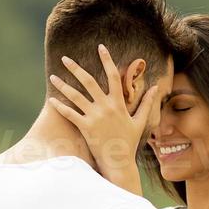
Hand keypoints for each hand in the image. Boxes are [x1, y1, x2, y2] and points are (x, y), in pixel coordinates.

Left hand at [48, 44, 163, 195]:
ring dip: (63, 85)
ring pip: (76, 96)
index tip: (100, 47)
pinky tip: (52, 99)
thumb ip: (146, 103)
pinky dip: (60, 106)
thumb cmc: (129, 141)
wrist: (119, 161)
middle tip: (65, 58)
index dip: (107, 60)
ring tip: (53, 77)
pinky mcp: (85, 127)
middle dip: (75, 68)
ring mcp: (94, 117)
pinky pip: (70, 114)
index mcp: (118, 103)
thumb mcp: (140, 121)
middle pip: (89, 81)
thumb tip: (156, 88)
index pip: (113, 75)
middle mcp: (106, 106)